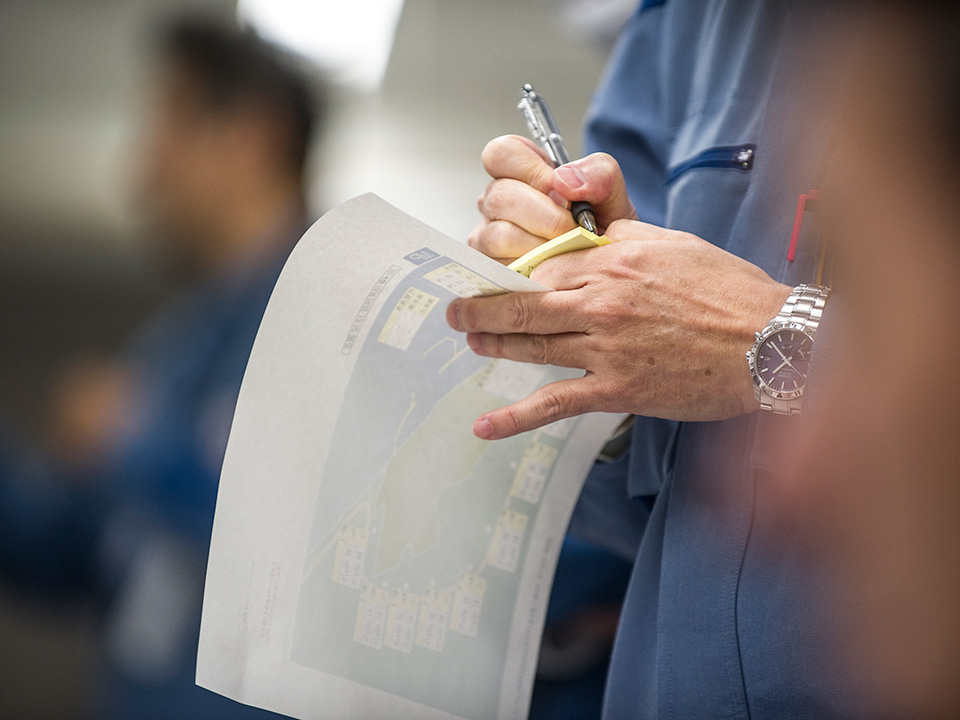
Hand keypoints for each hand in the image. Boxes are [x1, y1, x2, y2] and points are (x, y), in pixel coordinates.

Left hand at [447, 220, 791, 438]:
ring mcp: (607, 347)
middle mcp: (602, 301)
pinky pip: (555, 402)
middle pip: (525, 302)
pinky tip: (485, 425)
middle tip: (455, 307)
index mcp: (615, 261)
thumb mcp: (676, 244)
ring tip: (468, 340)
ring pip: (532, 344)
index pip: (546, 265)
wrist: (772, 342)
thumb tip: (593, 235)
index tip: (493, 276)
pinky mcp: (618, 389)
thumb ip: (627, 236)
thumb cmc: (731, 292)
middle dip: (483, 305)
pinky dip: (515, 416)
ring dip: (492, 343)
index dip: (514, 272)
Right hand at [469, 135, 637, 261]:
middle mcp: (495, 202)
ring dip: (542, 245)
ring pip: (500, 235)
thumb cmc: (600, 226)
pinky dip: (536, 269)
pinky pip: (505, 268)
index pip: (500, 153)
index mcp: (518, 172)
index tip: (561, 191)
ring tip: (566, 249)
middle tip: (573, 228)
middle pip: (501, 196)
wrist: (606, 267)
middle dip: (546, 216)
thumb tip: (564, 181)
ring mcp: (488, 237)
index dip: (531, 170)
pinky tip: (555, 266)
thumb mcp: (611, 193)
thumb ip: (599, 174)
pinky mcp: (493, 271)